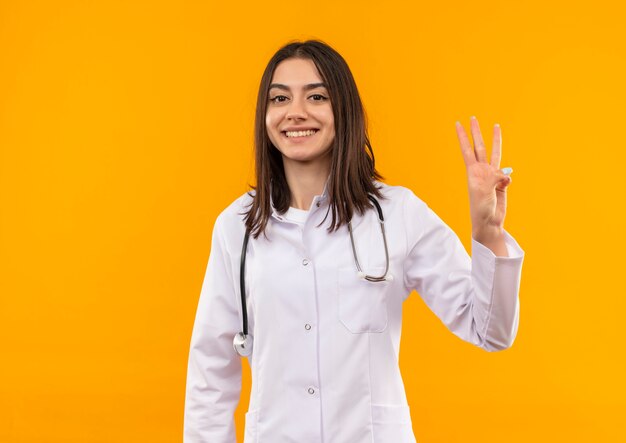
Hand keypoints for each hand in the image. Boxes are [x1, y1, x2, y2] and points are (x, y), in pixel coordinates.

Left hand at [455, 117, 511, 244]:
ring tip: (496, 126)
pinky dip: (507, 180)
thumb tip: (506, 174)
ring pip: (495, 154)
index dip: (462, 137)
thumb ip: (494, 177)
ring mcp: (492, 175)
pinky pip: (507, 175)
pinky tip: (504, 187)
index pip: (466, 149)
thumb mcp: (484, 191)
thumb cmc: (481, 208)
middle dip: (476, 132)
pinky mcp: (501, 182)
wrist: (489, 222)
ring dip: (495, 140)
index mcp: (472, 171)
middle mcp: (481, 170)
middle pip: (479, 146)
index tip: (458, 123)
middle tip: (472, 117)